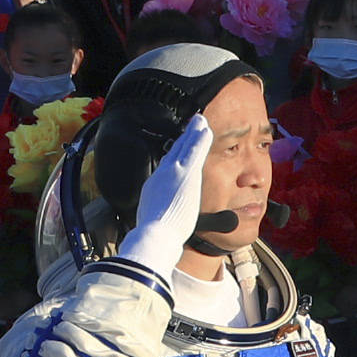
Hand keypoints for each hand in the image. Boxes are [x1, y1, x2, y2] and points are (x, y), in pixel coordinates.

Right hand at [120, 114, 214, 276]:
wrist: (154, 234)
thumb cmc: (154, 235)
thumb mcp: (151, 220)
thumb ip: (157, 213)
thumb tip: (155, 219)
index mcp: (154, 187)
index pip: (165, 167)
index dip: (173, 155)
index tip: (178, 148)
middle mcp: (162, 175)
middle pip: (173, 151)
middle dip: (183, 138)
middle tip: (190, 126)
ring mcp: (174, 172)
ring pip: (184, 146)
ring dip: (193, 133)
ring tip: (199, 121)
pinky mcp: (186, 173)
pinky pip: (195, 151)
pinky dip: (199, 138)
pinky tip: (204, 129)